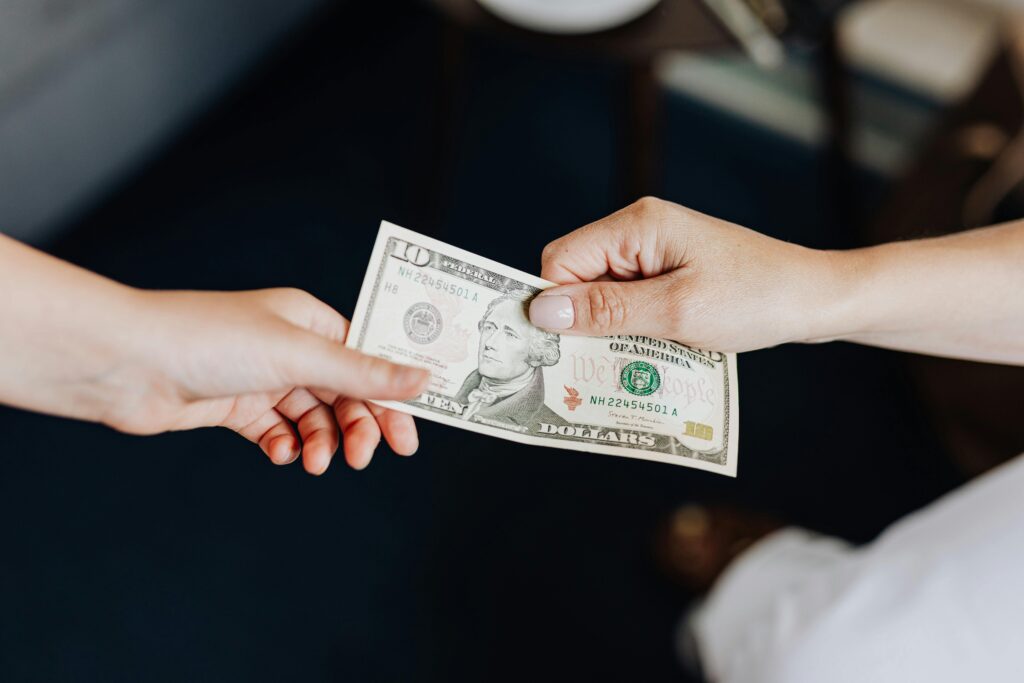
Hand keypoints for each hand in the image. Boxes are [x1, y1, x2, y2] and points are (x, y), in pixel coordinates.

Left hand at [96, 287, 428, 473]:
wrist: (128, 364)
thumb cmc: (209, 340)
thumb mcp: (299, 357)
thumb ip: (362, 373)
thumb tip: (423, 379)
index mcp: (311, 321)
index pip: (369, 358)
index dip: (392, 395)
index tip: (409, 435)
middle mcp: (291, 347)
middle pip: (346, 393)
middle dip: (360, 426)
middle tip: (367, 457)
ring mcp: (263, 378)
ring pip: (314, 418)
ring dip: (322, 442)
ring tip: (315, 462)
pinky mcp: (236, 407)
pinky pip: (277, 432)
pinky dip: (286, 446)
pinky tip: (281, 453)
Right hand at [528, 197, 837, 351]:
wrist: (816, 299)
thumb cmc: (754, 299)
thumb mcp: (675, 312)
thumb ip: (605, 311)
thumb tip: (540, 311)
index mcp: (637, 225)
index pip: (561, 260)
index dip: (556, 304)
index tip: (565, 348)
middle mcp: (640, 231)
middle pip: (578, 276)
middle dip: (583, 320)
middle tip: (599, 362)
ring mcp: (657, 251)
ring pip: (603, 292)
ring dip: (610, 328)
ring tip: (633, 359)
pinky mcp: (671, 271)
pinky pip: (631, 299)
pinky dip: (633, 326)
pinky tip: (652, 350)